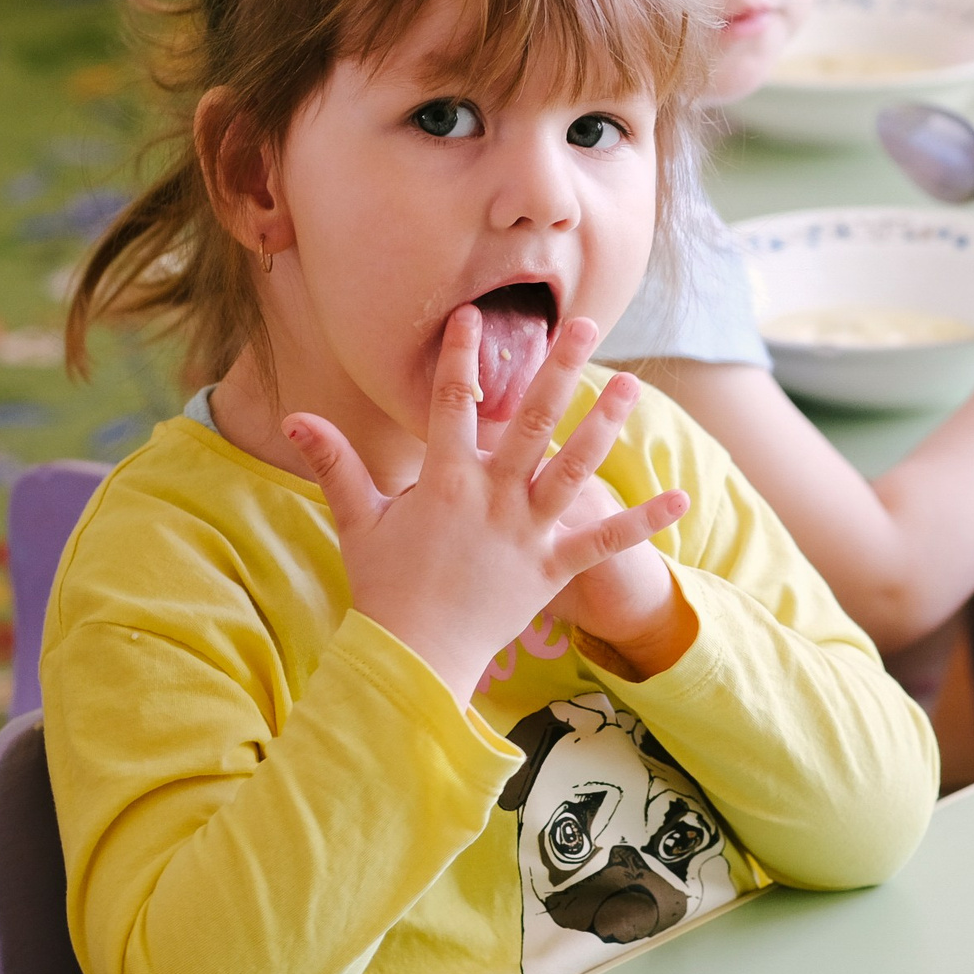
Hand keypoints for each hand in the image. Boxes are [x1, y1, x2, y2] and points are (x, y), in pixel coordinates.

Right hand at [285, 310, 688, 701]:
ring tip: (632, 385)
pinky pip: (605, 542)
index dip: (460, 359)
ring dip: (605, 425)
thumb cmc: (383, 587)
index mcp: (444, 481)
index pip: (453, 405)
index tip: (471, 317)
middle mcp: (493, 498)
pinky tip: (680, 498)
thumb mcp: (357, 521)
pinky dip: (643, 521)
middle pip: (532, 421)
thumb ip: (334, 464)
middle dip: (559, 368)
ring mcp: (527, 533)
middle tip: (584, 324)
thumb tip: (294, 419)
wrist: (414, 657)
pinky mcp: (554, 569)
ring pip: (575, 468)